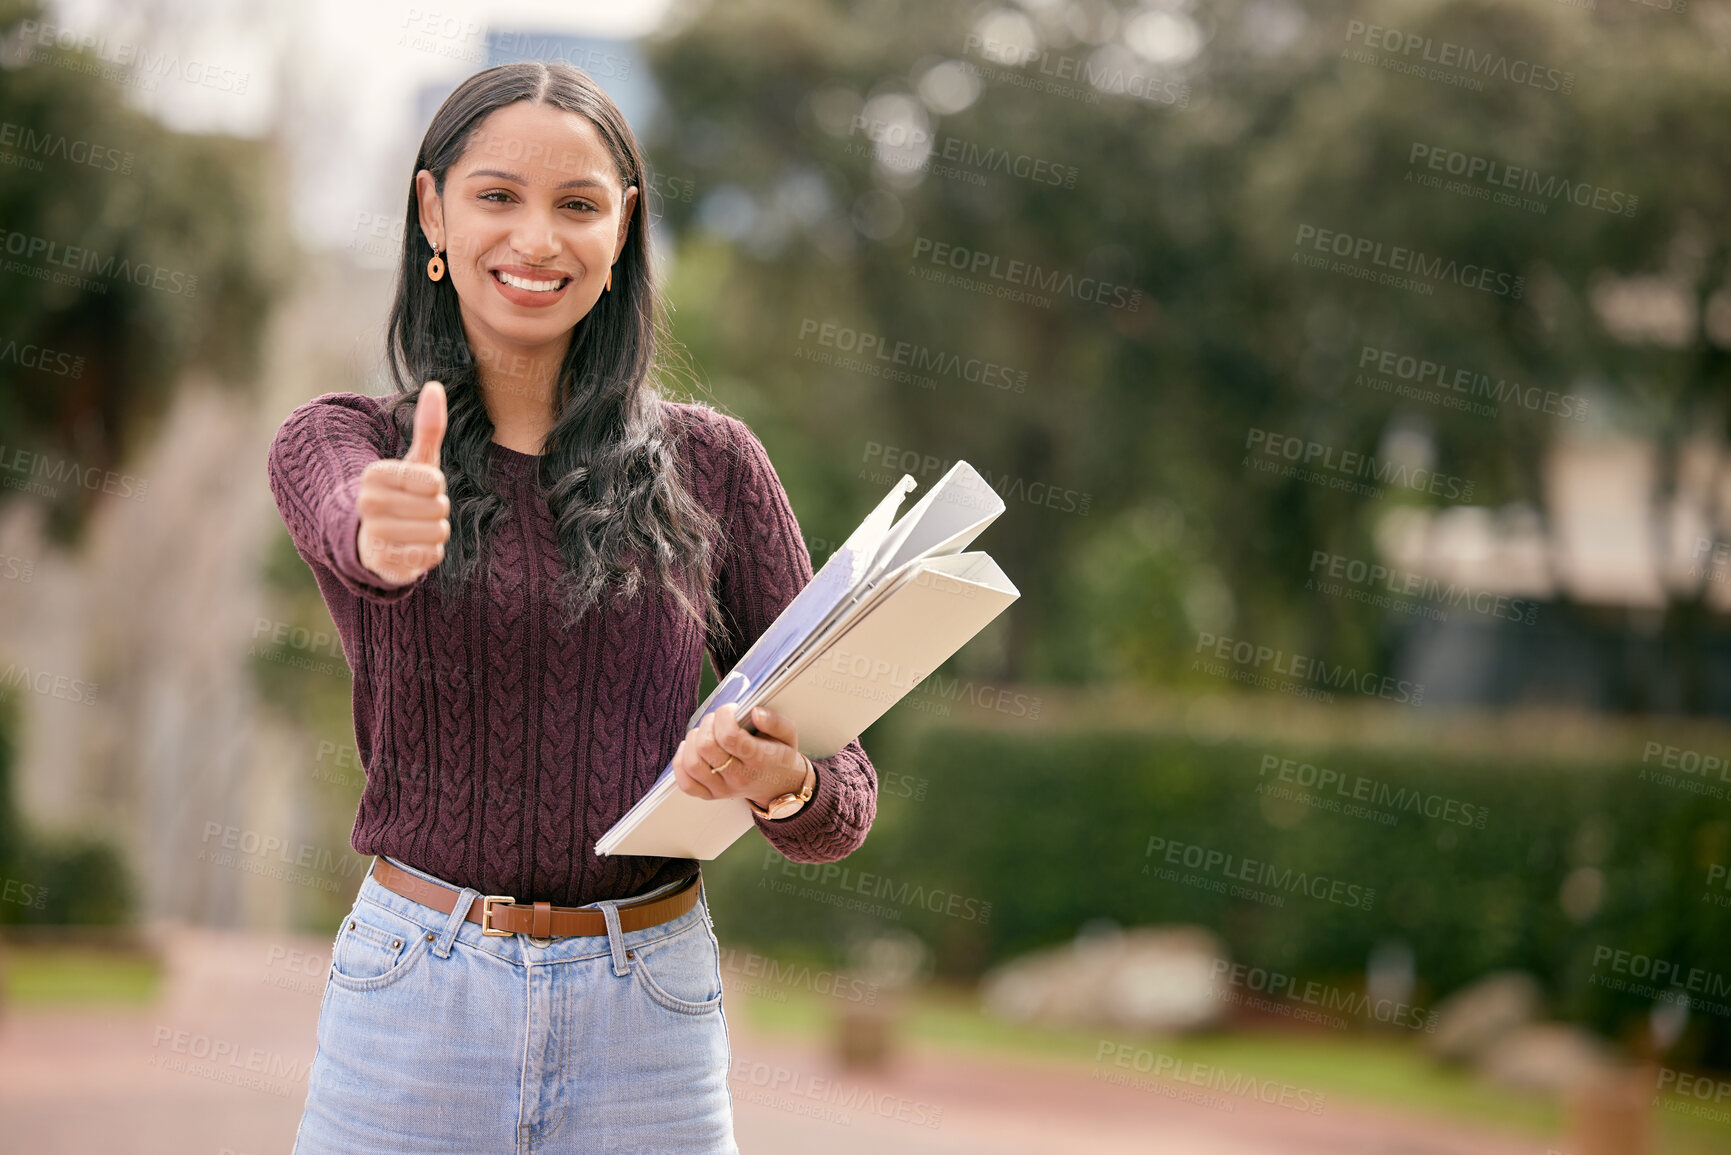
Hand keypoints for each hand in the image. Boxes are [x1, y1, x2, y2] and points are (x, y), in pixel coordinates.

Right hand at [357, 381, 449, 586]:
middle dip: (437, 511)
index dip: (436, 486)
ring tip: (415, 529)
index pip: (433, 481)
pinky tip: (412, 548)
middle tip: (417, 511)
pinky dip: (430, 554)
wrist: (373, 538)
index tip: (420, 487)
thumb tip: (435, 386)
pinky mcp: (382, 564)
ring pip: (437, 533)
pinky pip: (429, 558)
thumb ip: (428, 426)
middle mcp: (367, 504)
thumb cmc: (404, 494)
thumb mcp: (417, 460)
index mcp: (375, 474)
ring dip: (435, 533)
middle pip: (438, 508)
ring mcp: (373, 536)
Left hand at [671, 704, 810, 807]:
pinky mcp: (710, 795)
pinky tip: (691, 749)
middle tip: (718, 719)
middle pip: (706, 747)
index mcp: (759, 760)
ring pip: (691, 763)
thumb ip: (775, 721)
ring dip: (693, 739)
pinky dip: (681, 762)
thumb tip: (754, 712)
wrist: (780, 786)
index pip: (729, 736)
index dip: (724, 716)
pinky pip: (685, 783)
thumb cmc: (780, 756)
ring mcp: (722, 789)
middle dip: (708, 723)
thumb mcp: (788, 734)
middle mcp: (739, 778)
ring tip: (706, 732)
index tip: (731, 709)